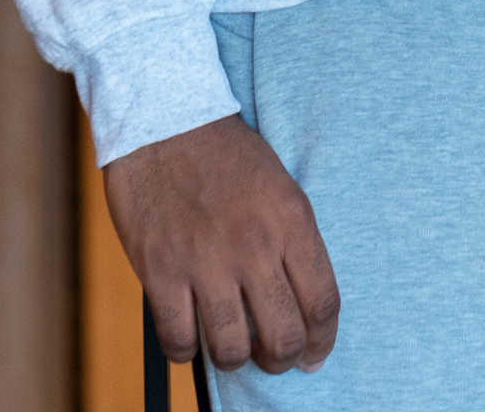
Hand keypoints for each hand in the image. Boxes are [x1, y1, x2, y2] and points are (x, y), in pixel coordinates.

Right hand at [104, 114, 339, 374]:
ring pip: (231, 349)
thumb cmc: (228, 156)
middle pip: (283, 336)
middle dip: (283, 359)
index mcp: (292, 221)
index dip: (322, 340)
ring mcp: (206, 262)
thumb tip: (299, 301)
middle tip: (276, 358)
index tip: (315, 355)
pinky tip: (193, 336)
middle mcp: (255, 246)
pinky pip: (179, 340)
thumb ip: (291, 242)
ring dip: (237, 360)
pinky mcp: (161, 272)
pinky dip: (187, 351)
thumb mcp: (280, 188)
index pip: (322, 301)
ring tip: (236, 349)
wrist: (168, 123)